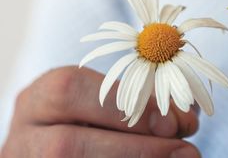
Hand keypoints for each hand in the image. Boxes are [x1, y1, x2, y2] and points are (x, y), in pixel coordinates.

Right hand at [1, 67, 199, 157]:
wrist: (60, 135)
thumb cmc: (94, 114)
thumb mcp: (108, 99)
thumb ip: (142, 102)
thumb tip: (185, 119)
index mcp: (40, 98)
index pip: (71, 91)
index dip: (123, 106)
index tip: (172, 121)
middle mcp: (26, 136)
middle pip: (68, 146)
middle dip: (135, 148)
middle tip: (186, 151)